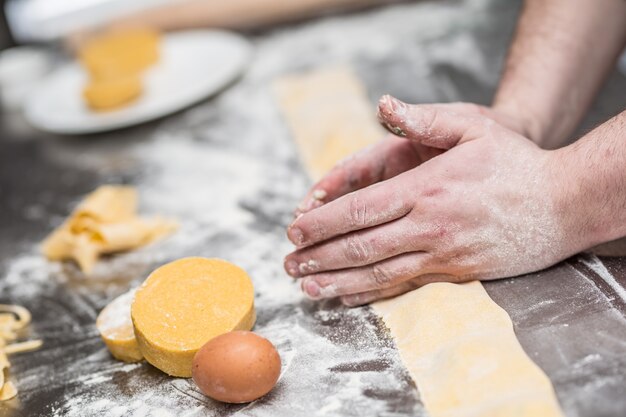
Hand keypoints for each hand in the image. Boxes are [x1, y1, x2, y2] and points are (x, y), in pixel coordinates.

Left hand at [285, 96, 579, 305]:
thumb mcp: (473, 126)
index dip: (322, 224)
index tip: (294, 231)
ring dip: (337, 282)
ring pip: (378, 273)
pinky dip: (371, 293)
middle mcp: (429, 226)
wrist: (564, 204)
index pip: (359, 210)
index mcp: (426, 189)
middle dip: (319, 257)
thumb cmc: (516, 162)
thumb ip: (424, 119)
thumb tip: (383, 105)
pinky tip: (348, 298)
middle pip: (361, 246)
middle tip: (288, 265)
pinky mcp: (455, 272)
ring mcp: (442, 253)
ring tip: (306, 290)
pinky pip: (404, 285)